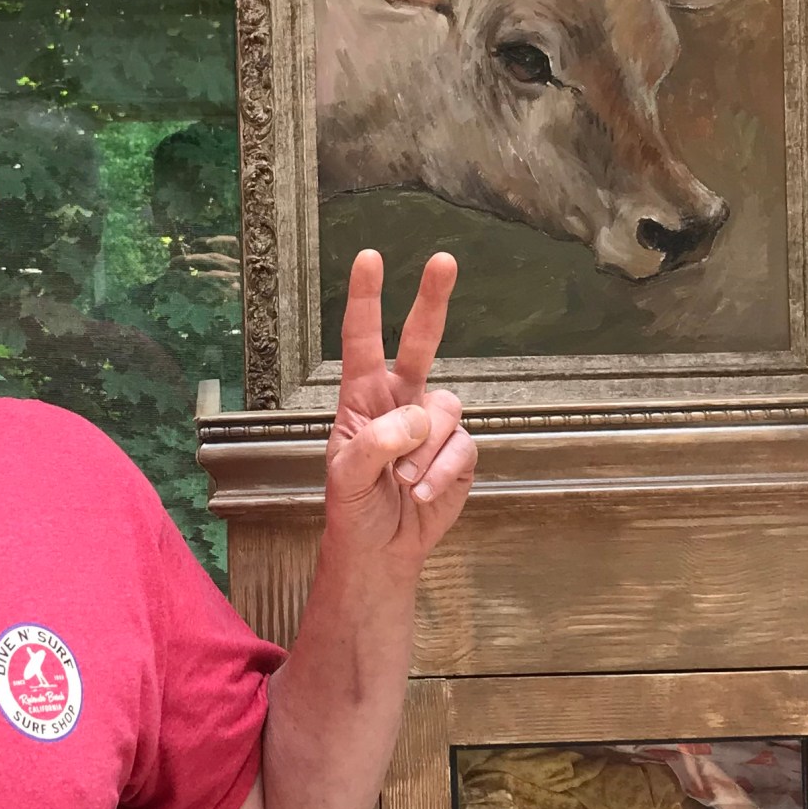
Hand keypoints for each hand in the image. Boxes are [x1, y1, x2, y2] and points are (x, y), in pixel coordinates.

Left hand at [323, 249, 476, 573]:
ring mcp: (432, 425)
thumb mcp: (346, 477)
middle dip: (433, 300)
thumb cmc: (354, 507)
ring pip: (445, 410)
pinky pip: (462, 447)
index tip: (370, 258)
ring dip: (425, 453)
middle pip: (421, 341)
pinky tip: (424, 492)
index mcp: (362, 397)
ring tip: (403, 482)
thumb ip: (375, 443)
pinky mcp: (459, 451)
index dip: (366, 299)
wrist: (380, 550)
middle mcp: (400, 400)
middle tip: (444, 260)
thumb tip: (415, 420)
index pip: (363, 340)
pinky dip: (442, 473)